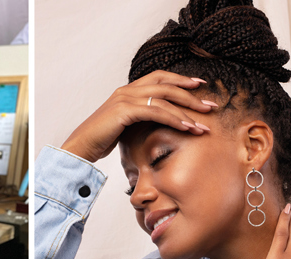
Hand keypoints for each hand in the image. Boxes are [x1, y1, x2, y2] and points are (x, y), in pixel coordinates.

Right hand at [60, 70, 216, 162]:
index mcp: (127, 91)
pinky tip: (187, 128)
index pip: (159, 78)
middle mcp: (127, 90)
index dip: (180, 79)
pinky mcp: (124, 111)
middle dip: (191, 95)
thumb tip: (154, 125)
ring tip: (202, 124)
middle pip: (166, 84)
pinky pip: (156, 112)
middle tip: (210, 105)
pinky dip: (174, 119)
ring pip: (164, 98)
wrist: (79, 147)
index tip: (199, 86)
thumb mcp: (122, 126)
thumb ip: (137, 119)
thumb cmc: (100, 141)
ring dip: (187, 111)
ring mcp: (125, 98)